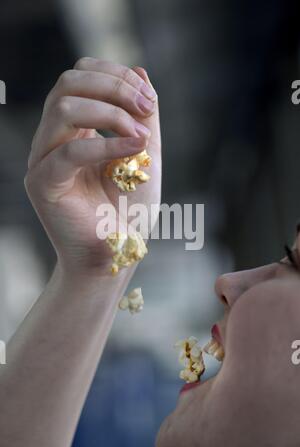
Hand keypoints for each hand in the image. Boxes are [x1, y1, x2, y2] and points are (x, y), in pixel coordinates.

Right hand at [25, 58, 160, 274]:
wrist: (118, 253)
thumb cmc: (130, 209)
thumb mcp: (145, 153)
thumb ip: (142, 114)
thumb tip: (140, 70)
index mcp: (75, 129)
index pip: (82, 76)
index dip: (116, 75)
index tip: (149, 100)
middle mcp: (54, 139)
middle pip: (68, 82)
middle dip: (113, 87)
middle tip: (146, 107)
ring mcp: (44, 160)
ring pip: (64, 107)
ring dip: (110, 113)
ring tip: (140, 135)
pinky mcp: (43, 184)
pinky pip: (69, 152)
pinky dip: (106, 145)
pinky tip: (133, 149)